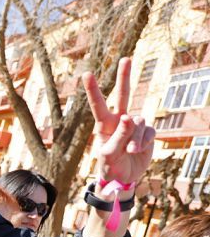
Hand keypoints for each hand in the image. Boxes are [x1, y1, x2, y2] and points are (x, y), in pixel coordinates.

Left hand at [85, 58, 155, 193]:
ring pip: (139, 122)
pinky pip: (149, 132)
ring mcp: (134, 125)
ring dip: (135, 137)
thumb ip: (119, 136)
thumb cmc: (110, 166)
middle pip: (123, 95)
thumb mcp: (109, 154)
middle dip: (125, 77)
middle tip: (126, 59)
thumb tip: (130, 117)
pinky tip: (137, 150)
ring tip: (130, 150)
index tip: (87, 74)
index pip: (98, 105)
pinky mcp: (147, 132)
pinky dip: (144, 142)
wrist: (124, 177)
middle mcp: (119, 120)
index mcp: (104, 125)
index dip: (93, 90)